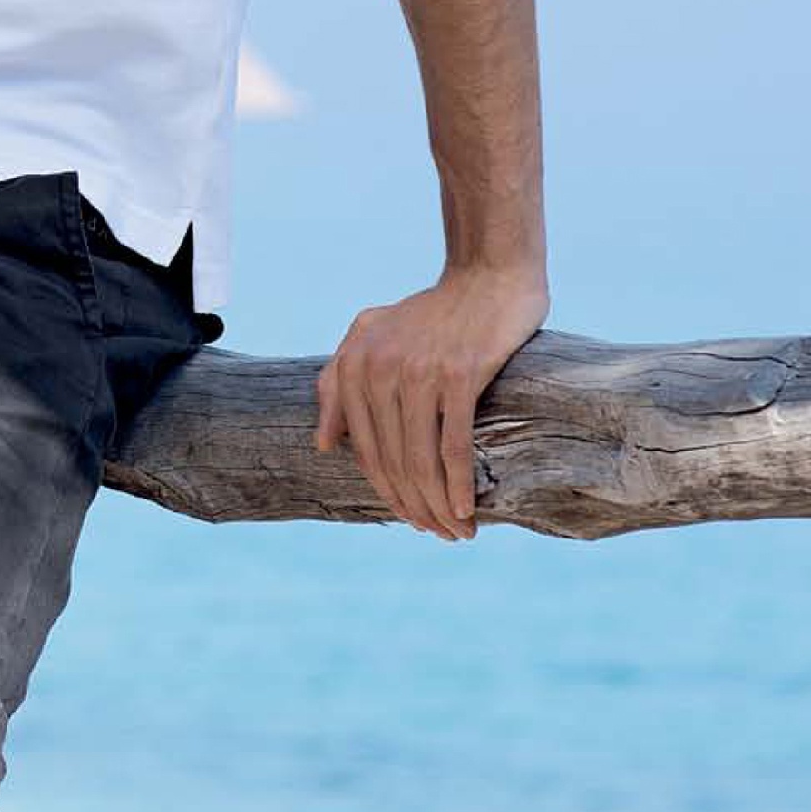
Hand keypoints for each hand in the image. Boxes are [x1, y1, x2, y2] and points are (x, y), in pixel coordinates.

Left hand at [313, 266, 549, 540]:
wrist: (487, 276)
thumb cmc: (433, 312)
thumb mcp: (372, 332)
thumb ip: (339, 381)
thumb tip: (323, 444)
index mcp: (355, 361)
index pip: (365, 447)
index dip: (386, 490)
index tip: (408, 516)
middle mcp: (381, 367)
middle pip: (393, 460)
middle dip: (414, 506)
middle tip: (436, 535)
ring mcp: (419, 371)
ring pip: (421, 460)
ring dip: (438, 507)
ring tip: (456, 534)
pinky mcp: (459, 375)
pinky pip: (454, 445)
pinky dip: (459, 486)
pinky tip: (468, 511)